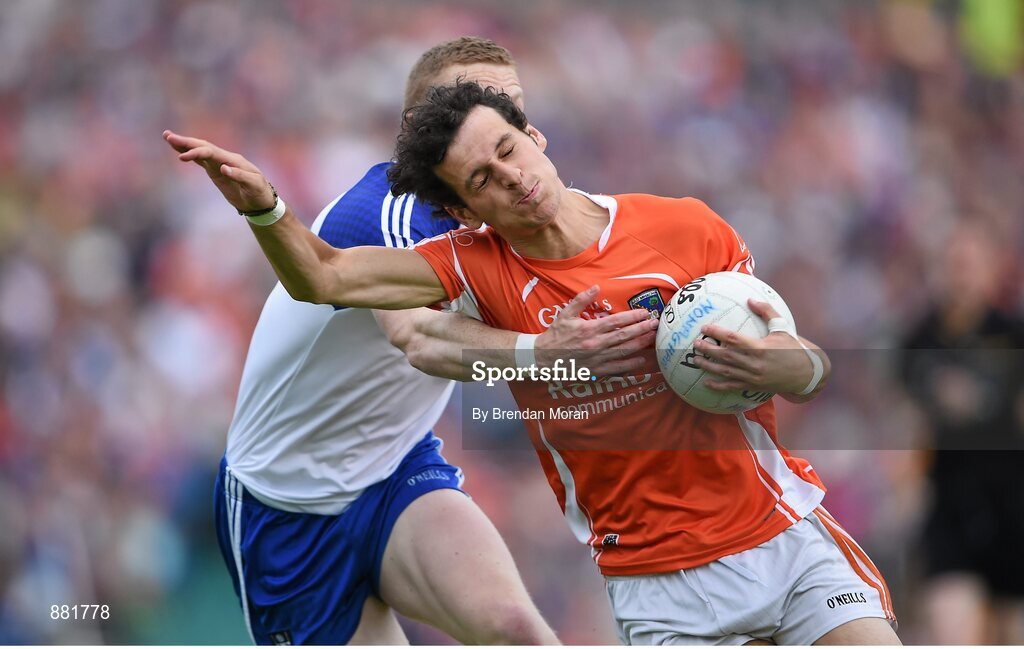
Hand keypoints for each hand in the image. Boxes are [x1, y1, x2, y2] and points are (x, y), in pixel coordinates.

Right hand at [163, 130, 275, 212]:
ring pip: (200, 151)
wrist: (261, 201)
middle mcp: (225, 158)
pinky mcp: (216, 172)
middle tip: (168, 136)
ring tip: (168, 137)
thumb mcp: (254, 185)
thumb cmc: (260, 192)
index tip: (182, 157)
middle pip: (203, 147)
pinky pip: (201, 160)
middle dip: (186, 142)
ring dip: (185, 145)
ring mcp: (219, 164)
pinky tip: (179, 151)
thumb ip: (240, 176)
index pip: (211, 152)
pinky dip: (190, 154)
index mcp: (233, 160)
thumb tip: (223, 168)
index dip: (196, 152)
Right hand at [535, 285, 658, 375]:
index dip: (633, 316)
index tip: (645, 313)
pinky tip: (641, 360)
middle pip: (624, 336)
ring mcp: (597, 358)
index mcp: (589, 328)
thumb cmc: (555, 334)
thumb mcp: (565, 313)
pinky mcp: (596, 369)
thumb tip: (597, 287)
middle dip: (642, 329)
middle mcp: (596, 343)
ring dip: (640, 344)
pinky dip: (630, 364)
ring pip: (624, 351)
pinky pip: (617, 368)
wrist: (543, 358)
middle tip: (656, 324)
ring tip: (653, 338)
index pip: (616, 321)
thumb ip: (581, 299)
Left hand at [692, 299, 810, 393]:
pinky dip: (719, 386)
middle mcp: (754, 363)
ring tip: (695, 360)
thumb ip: (766, 311)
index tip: (705, 327)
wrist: (805, 374)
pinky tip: (706, 383)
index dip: (717, 332)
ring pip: (726, 372)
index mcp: (760, 347)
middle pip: (725, 356)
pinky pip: (733, 387)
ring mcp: (753, 377)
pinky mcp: (753, 386)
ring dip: (708, 366)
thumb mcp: (782, 327)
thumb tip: (750, 299)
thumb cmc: (792, 348)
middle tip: (695, 343)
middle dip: (708, 349)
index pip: (733, 339)